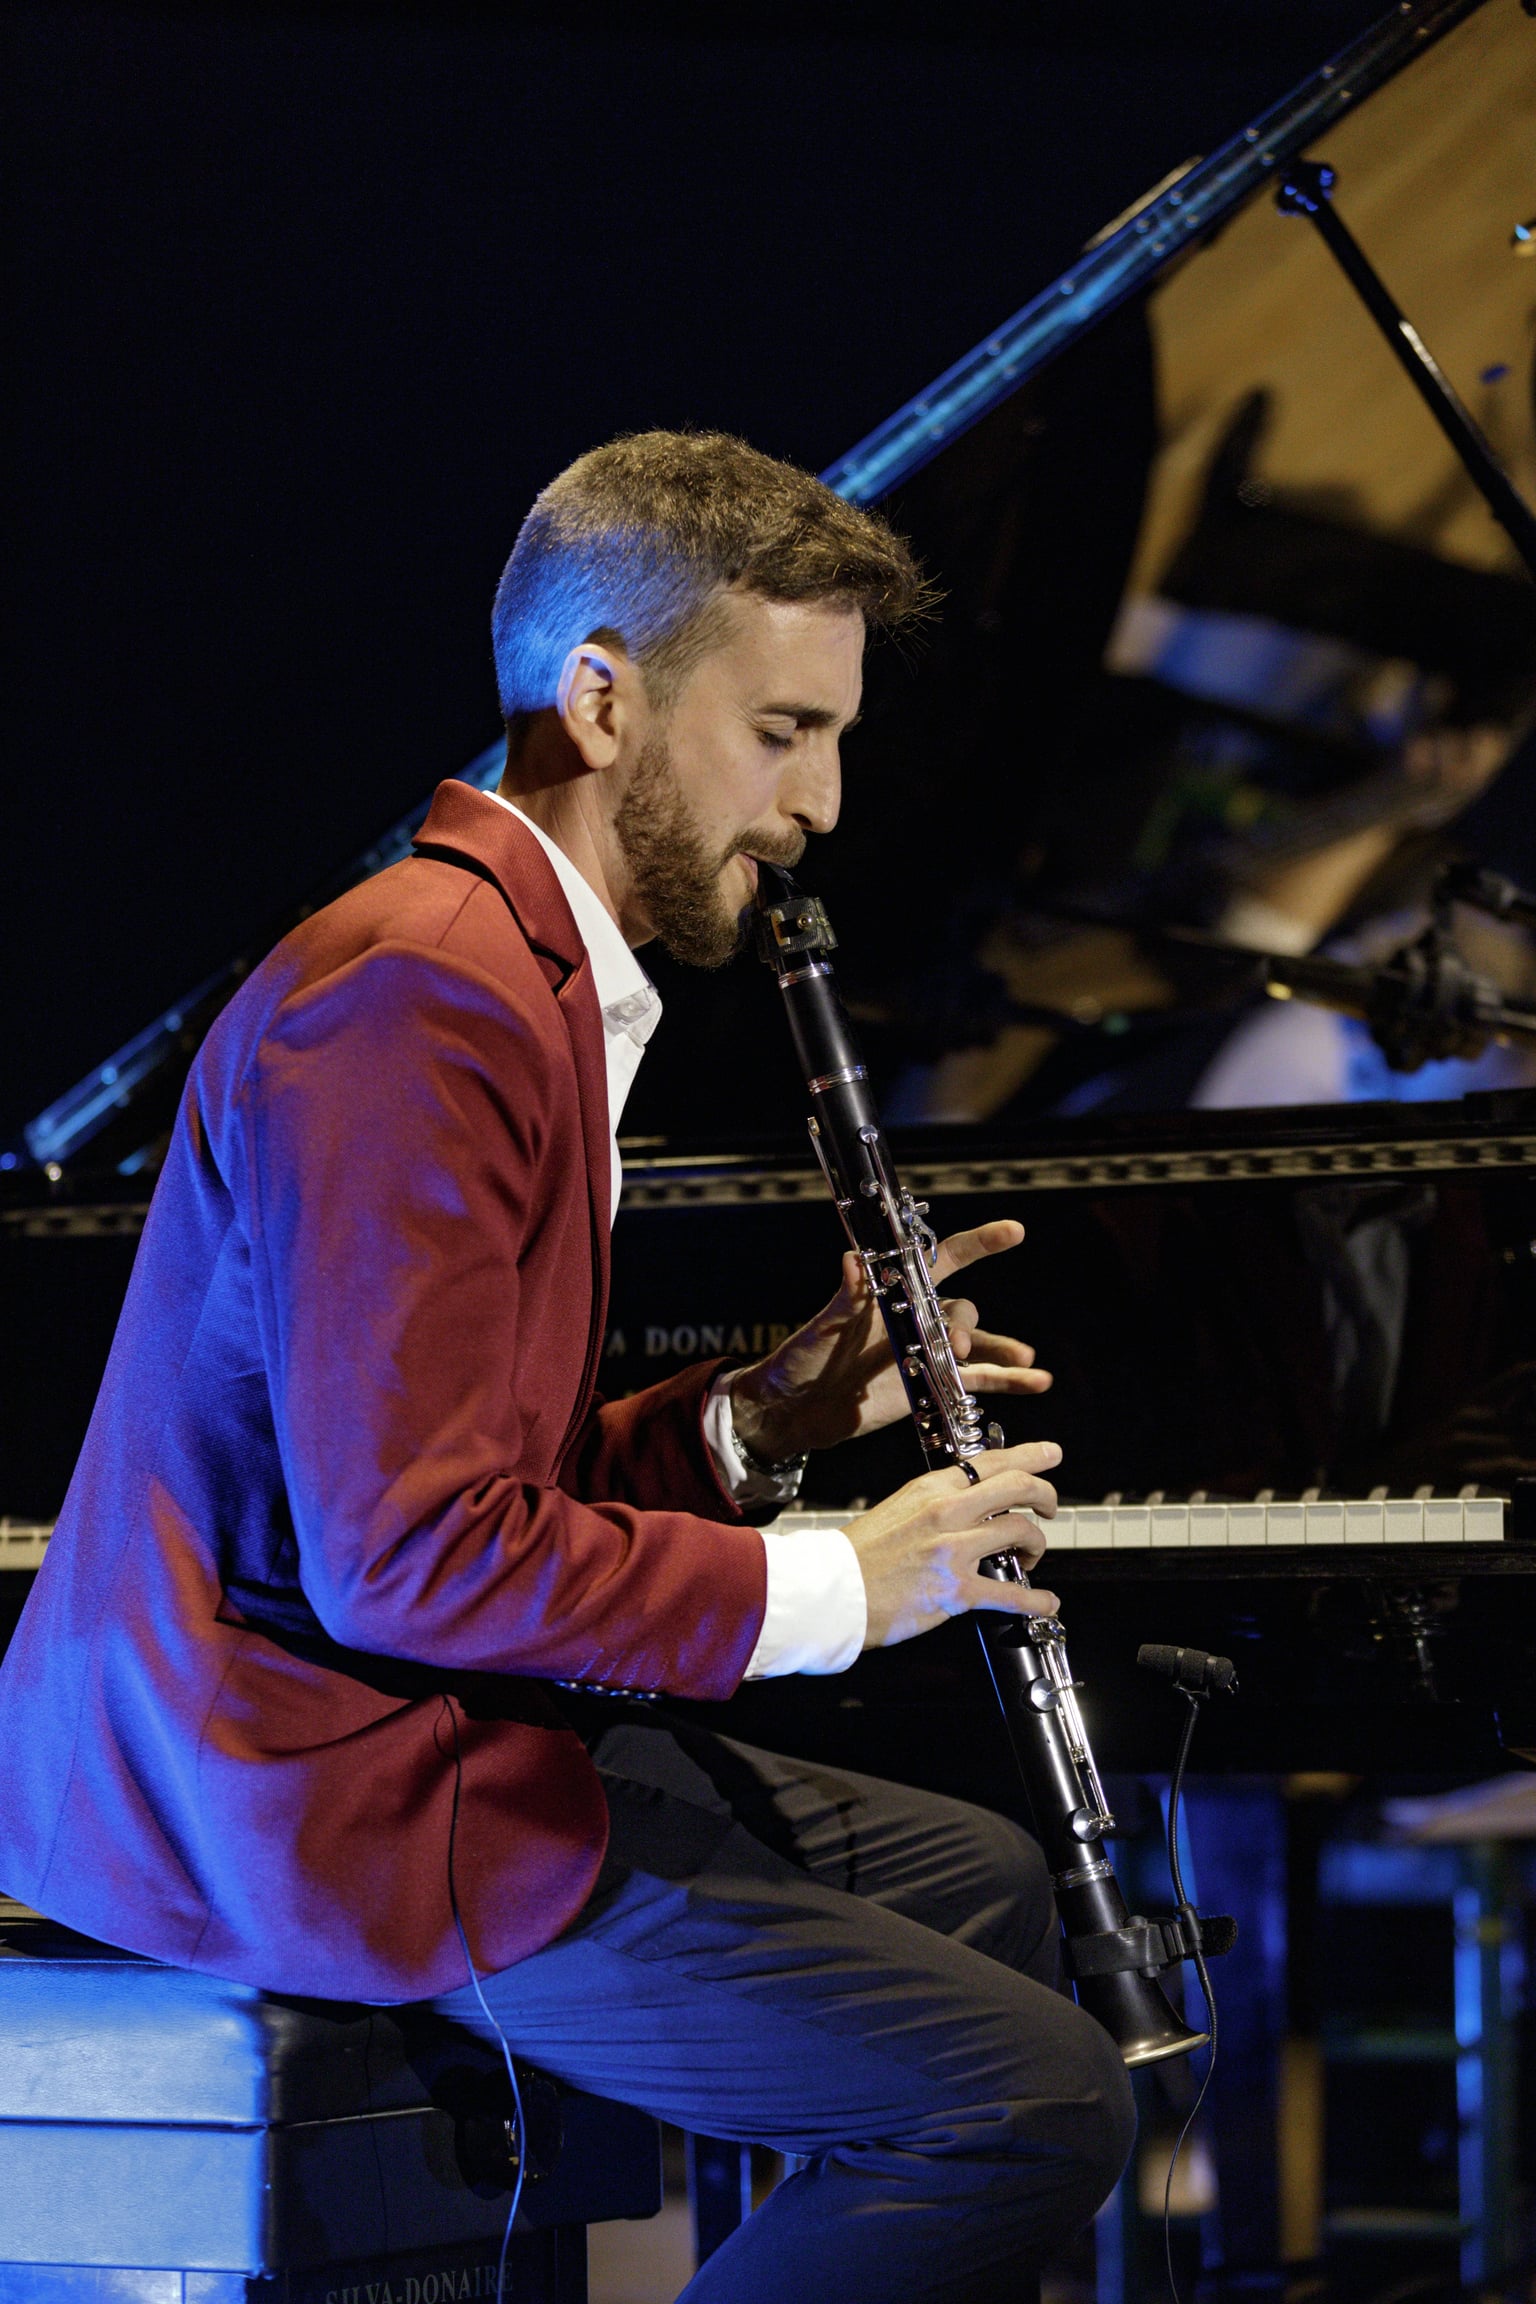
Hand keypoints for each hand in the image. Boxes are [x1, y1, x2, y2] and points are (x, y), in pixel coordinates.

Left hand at [728, 1217, 1049, 1461]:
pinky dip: (1007, 1382)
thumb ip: (845, 1296)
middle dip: (967, 1325)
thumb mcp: (825, 1325)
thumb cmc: (806, 1357)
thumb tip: (852, 1259)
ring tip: (1028, 1361)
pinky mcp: (931, 1387)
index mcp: (895, 1294)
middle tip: (955, 1346)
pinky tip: (1035, 1383)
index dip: (979, 1244)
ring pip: (978, 1346)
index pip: (943, 1260)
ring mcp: (927, 1354)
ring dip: (1004, 1350)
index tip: (1013, 1232)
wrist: (798, 1409)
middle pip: (961, 1310)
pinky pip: (976, 1382)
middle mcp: (916, 1320)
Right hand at [846, 1442, 1060, 1647]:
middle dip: (1045, 1495)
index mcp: (931, 1488)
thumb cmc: (859, 1555)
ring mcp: (952, 1550)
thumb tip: (968, 1503)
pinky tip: (1044, 1601)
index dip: (1030, 1455)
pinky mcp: (955, 1589)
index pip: (991, 1461)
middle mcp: (946, 1512)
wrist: (832, 1592)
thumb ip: (935, 1503)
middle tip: (1051, 1507)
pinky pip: (1009, 1592)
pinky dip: (1035, 1599)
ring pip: (1020, 1531)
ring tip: (1031, 1556)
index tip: (1050, 1454)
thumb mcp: (898, 1508)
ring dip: (1037, 1545)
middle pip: (1018, 1487)